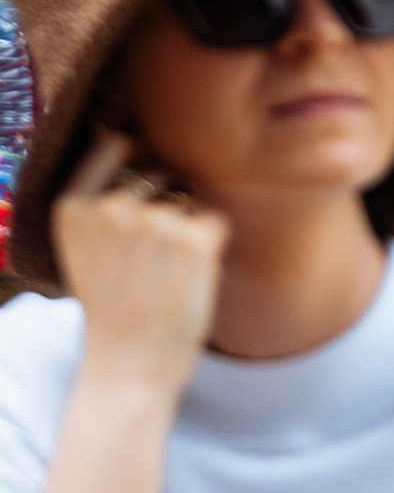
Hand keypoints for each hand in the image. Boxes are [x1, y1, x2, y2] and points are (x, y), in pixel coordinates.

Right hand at [51, 133, 226, 396]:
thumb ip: (96, 192)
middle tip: (145, 260)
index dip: (134, 159)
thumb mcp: (82, 246)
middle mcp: (112, 208)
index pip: (115, 141)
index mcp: (74, 207)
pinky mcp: (197, 240)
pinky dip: (209, 243)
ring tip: (162, 273)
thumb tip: (122, 130)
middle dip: (162, 201)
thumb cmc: (110, 302)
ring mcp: (155, 222)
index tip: (134, 190)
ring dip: (186, 225)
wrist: (129, 368)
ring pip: (188, 195)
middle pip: (159, 171)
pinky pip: (214, 218)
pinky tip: (185, 278)